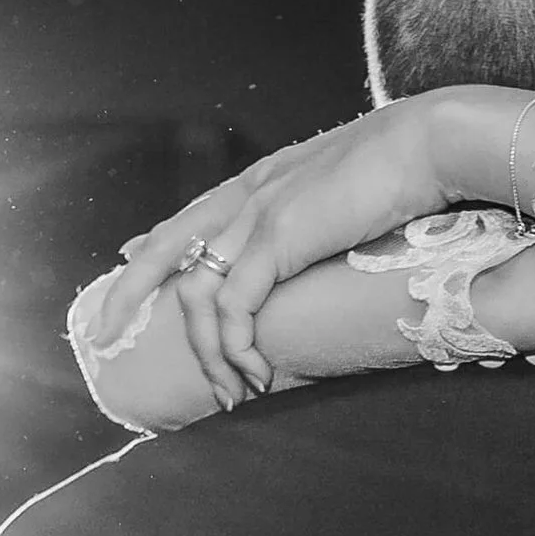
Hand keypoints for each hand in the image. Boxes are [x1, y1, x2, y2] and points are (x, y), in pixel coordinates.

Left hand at [110, 94, 463, 407]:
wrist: (429, 143)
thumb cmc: (405, 168)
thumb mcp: (347, 190)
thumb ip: (322, 210)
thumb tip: (331, 232)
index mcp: (261, 181)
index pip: (188, 215)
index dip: (151, 245)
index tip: (125, 265)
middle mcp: (247, 194)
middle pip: (164, 248)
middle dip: (126, 296)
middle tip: (104, 337)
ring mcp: (258, 214)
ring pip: (198, 293)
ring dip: (209, 353)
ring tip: (229, 392)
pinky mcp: (279, 239)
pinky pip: (235, 306)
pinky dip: (237, 347)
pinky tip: (254, 373)